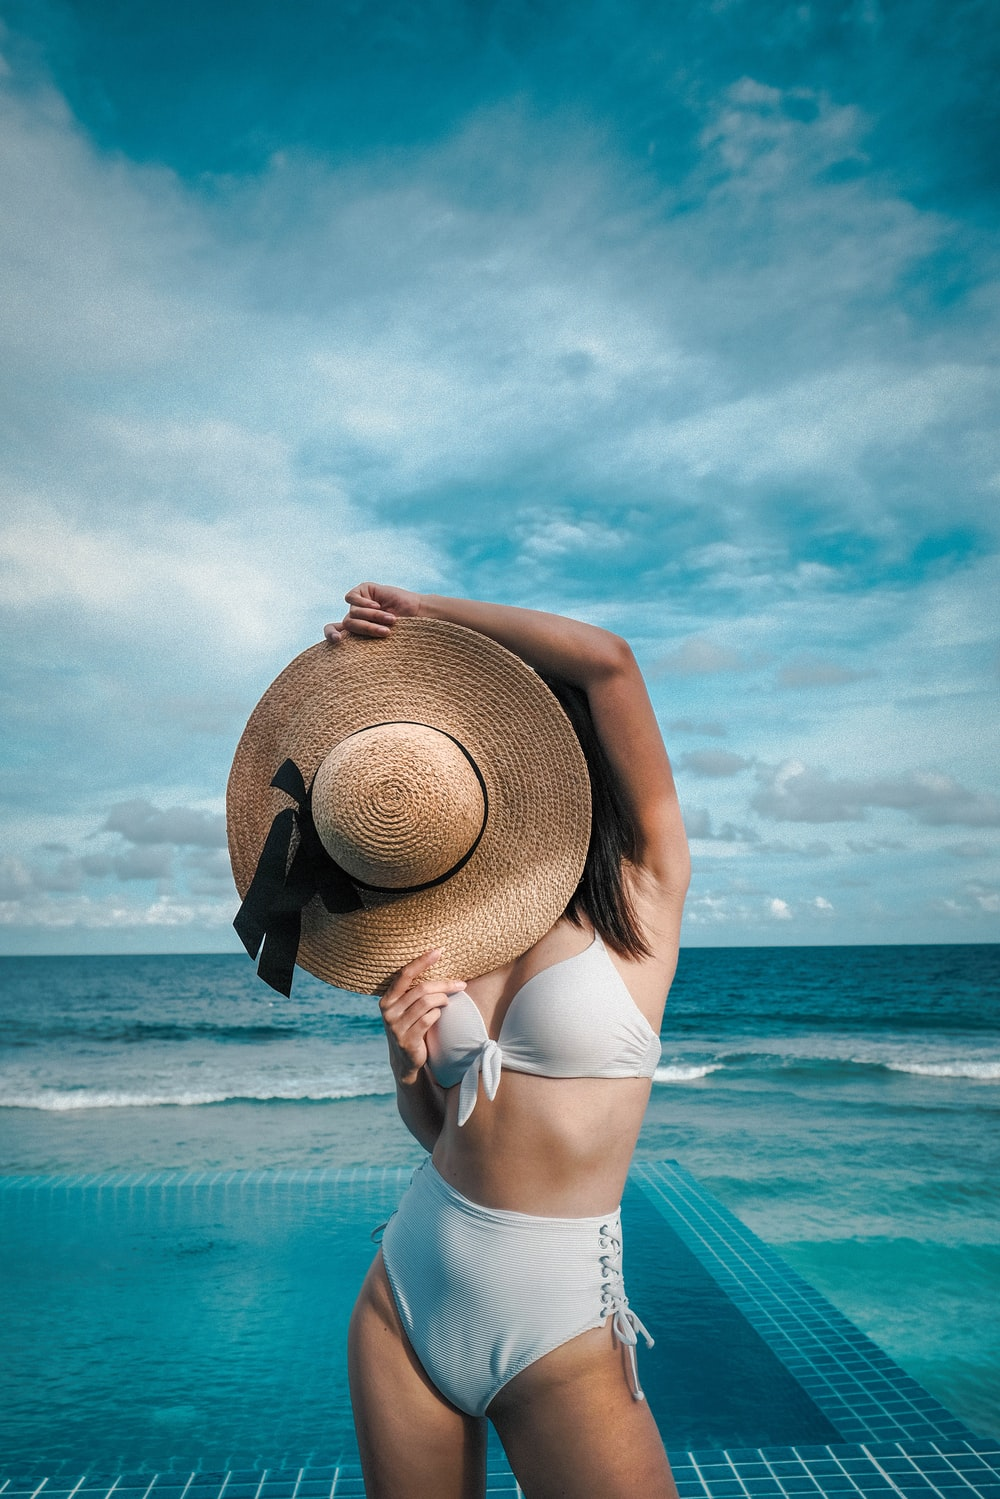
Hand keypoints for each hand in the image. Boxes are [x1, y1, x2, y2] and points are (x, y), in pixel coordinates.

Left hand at [324, 582, 421, 643]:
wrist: (417, 614)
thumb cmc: (403, 631)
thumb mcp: (381, 640)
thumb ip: (361, 640)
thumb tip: (342, 640)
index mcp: (355, 631)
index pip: (333, 631)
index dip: (331, 634)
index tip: (338, 640)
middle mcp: (355, 617)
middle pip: (348, 624)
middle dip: (366, 629)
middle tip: (385, 633)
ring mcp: (359, 603)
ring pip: (353, 612)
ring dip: (373, 617)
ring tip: (391, 620)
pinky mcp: (363, 590)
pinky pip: (352, 598)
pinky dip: (364, 603)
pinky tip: (377, 605)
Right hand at [379, 948, 464, 1085]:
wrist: (405, 1059)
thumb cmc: (411, 1025)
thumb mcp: (406, 1007)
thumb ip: (413, 991)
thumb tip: (438, 966)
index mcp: (387, 999)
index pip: (405, 974)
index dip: (422, 962)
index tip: (439, 951)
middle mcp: (388, 1011)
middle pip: (421, 989)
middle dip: (444, 985)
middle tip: (460, 985)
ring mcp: (396, 1027)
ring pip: (427, 1003)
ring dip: (442, 1000)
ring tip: (447, 1001)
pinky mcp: (407, 1040)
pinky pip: (429, 1020)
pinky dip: (438, 1015)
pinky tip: (439, 1016)